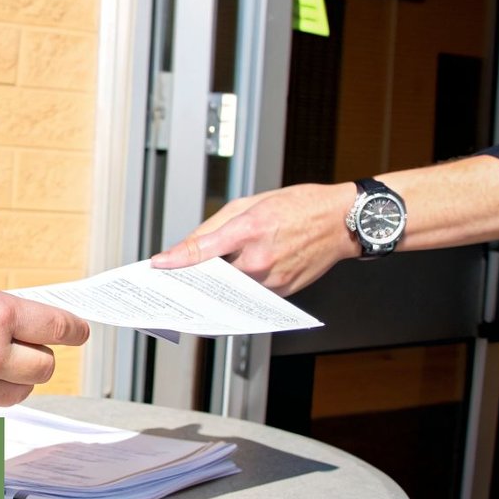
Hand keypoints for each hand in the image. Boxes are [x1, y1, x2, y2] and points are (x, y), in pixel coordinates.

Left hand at [150, 182, 358, 295]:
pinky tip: (228, 282)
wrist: (341, 222)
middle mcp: (260, 259)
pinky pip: (249, 295)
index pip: (204, 249)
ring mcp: (272, 280)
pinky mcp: (281, 294)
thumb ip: (215, 226)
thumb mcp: (252, 203)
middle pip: (214, 275)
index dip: (178, 259)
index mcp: (251, 229)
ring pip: (230, 288)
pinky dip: (236, 289)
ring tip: (199, 280)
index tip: (158, 265)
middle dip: (195, 274)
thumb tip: (187, 247)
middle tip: (173, 277)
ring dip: (214, 284)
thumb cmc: (299, 206)